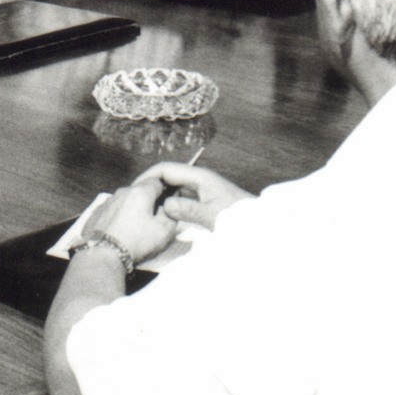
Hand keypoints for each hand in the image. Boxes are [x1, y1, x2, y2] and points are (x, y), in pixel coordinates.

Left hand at [80, 183, 176, 262]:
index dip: (165, 190)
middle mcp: (121, 192)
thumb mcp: (164, 230)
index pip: (157, 181)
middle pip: (140, 190)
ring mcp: (107, 202)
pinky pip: (112, 209)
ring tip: (135, 226)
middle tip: (153, 217)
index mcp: (140, 192)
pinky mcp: (96, 213)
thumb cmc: (136, 241)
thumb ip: (170, 214)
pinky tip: (120, 229)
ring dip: (132, 207)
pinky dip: (118, 215)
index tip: (167, 202)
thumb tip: (166, 207)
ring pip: (125, 199)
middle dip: (148, 200)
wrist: (103, 254)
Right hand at [135, 161, 253, 230]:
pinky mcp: (205, 198)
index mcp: (200, 176)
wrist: (262, 225)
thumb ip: (188, 210)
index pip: (166, 169)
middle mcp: (200, 178)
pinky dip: (171, 202)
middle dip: (152, 186)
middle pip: (168, 176)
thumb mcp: (213, 216)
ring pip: (174, 186)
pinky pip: (181, 196)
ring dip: (160, 195)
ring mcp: (203, 188)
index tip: (134, 191)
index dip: (148, 177)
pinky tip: (164, 215)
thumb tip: (165, 204)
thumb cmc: (239, 219)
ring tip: (146, 209)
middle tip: (136, 202)